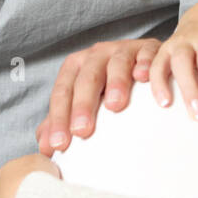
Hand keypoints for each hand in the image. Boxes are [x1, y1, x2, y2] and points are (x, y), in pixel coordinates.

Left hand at [35, 38, 161, 155]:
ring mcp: (126, 50)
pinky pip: (150, 57)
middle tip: (82, 131)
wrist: (144, 60)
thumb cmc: (110, 85)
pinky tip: (147, 83)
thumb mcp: (85, 99)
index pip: (63, 91)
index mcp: (77, 66)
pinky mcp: (152, 50)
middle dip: (83, 104)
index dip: (59, 117)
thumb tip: (45, 147)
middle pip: (87, 77)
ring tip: (115, 106)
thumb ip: (64, 119)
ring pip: (118, 63)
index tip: (59, 144)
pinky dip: (148, 68)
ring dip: (115, 82)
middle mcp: (98, 54)